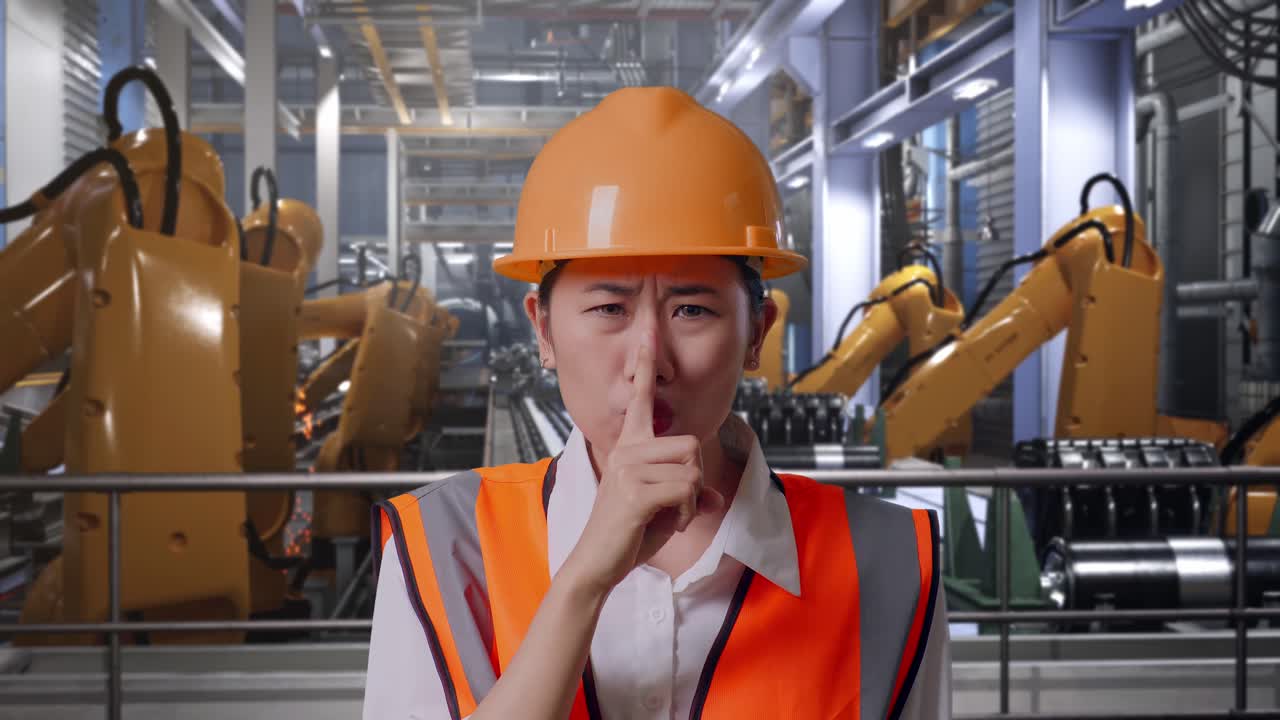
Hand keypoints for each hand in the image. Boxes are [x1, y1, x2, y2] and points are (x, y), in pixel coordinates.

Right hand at [559, 338, 723, 596]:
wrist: (598, 564)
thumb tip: (715, 496)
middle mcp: (627, 450)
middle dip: (695, 479)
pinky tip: (669, 523)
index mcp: (630, 446)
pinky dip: (688, 513)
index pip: (641, 398)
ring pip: (692, 469)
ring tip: (668, 515)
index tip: (648, 332)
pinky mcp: (635, 491)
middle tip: (675, 506)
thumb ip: (690, 495)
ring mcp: (628, 468)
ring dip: (691, 500)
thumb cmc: (628, 535)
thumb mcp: (667, 510)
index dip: (645, 365)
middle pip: (691, 444)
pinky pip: (687, 490)